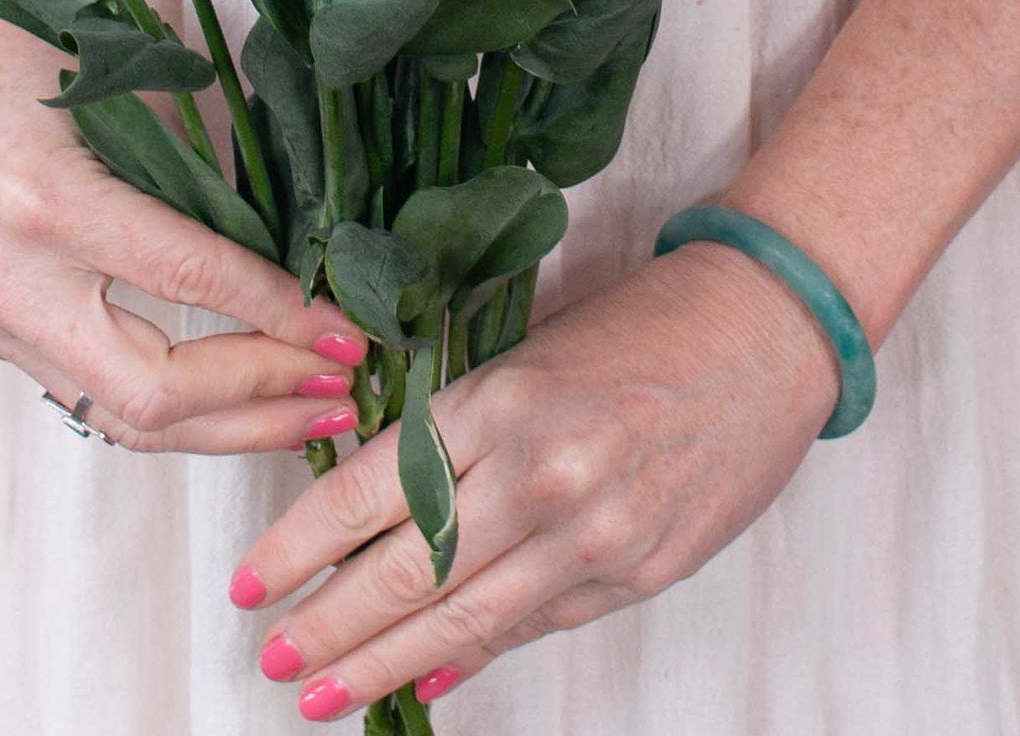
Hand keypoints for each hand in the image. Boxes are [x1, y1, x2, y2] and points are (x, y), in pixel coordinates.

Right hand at [0, 16, 368, 451]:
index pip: (184, 276)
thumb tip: (313, 263)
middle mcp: (11, 278)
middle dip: (260, 395)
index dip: (274, 312)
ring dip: (233, 426)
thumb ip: (212, 188)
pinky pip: (102, 404)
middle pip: (150, 388)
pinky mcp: (3, 342)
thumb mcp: (143, 101)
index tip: (347, 328)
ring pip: (125, 422)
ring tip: (315, 413)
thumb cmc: (55, 61)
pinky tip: (250, 407)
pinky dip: (185, 415)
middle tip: (341, 380)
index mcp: (45, 200)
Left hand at [227, 241, 838, 717]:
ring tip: (324, 695)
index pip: (374, 490)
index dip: (302, 543)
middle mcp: (542, 474)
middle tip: (273, 658)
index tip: (251, 582)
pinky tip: (427, 678)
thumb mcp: (532, 354)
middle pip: (409, 571)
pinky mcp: (642, 572)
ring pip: (467, 618)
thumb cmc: (644, 323)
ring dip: (387, 663)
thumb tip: (381, 502)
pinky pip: (538, 624)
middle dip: (330, 626)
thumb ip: (462, 431)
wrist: (768, 330)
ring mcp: (596, 534)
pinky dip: (476, 655)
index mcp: (501, 400)